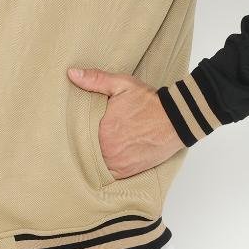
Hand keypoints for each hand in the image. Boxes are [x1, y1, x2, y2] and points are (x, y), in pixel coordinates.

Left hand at [67, 67, 185, 178]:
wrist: (177, 119)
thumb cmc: (149, 102)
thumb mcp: (122, 84)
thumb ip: (95, 80)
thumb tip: (72, 74)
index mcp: (102, 131)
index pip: (77, 134)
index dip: (74, 130)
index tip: (71, 126)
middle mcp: (108, 151)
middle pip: (84, 151)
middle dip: (82, 143)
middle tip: (77, 137)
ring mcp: (118, 164)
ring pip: (94, 164)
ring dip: (92, 157)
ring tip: (87, 148)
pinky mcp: (127, 172)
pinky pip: (107, 174)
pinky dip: (104, 168)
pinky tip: (101, 158)